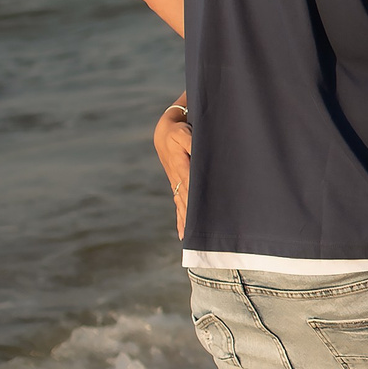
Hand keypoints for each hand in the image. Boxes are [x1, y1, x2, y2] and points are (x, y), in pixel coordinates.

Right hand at [152, 103, 191, 237]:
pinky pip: (178, 205)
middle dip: (193, 216)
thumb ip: (192, 142)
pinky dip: (180, 219)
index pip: (190, 185)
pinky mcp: (176, 186)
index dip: (196, 200)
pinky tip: (181, 234)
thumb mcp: (184, 132)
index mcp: (180, 164)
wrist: (165, 130)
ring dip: (186, 221)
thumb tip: (200, 152)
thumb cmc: (180, 128)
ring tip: (191, 240)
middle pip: (187, 200)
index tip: (202, 214)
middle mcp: (176, 177)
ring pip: (182, 205)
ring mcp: (175, 183)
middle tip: (201, 234)